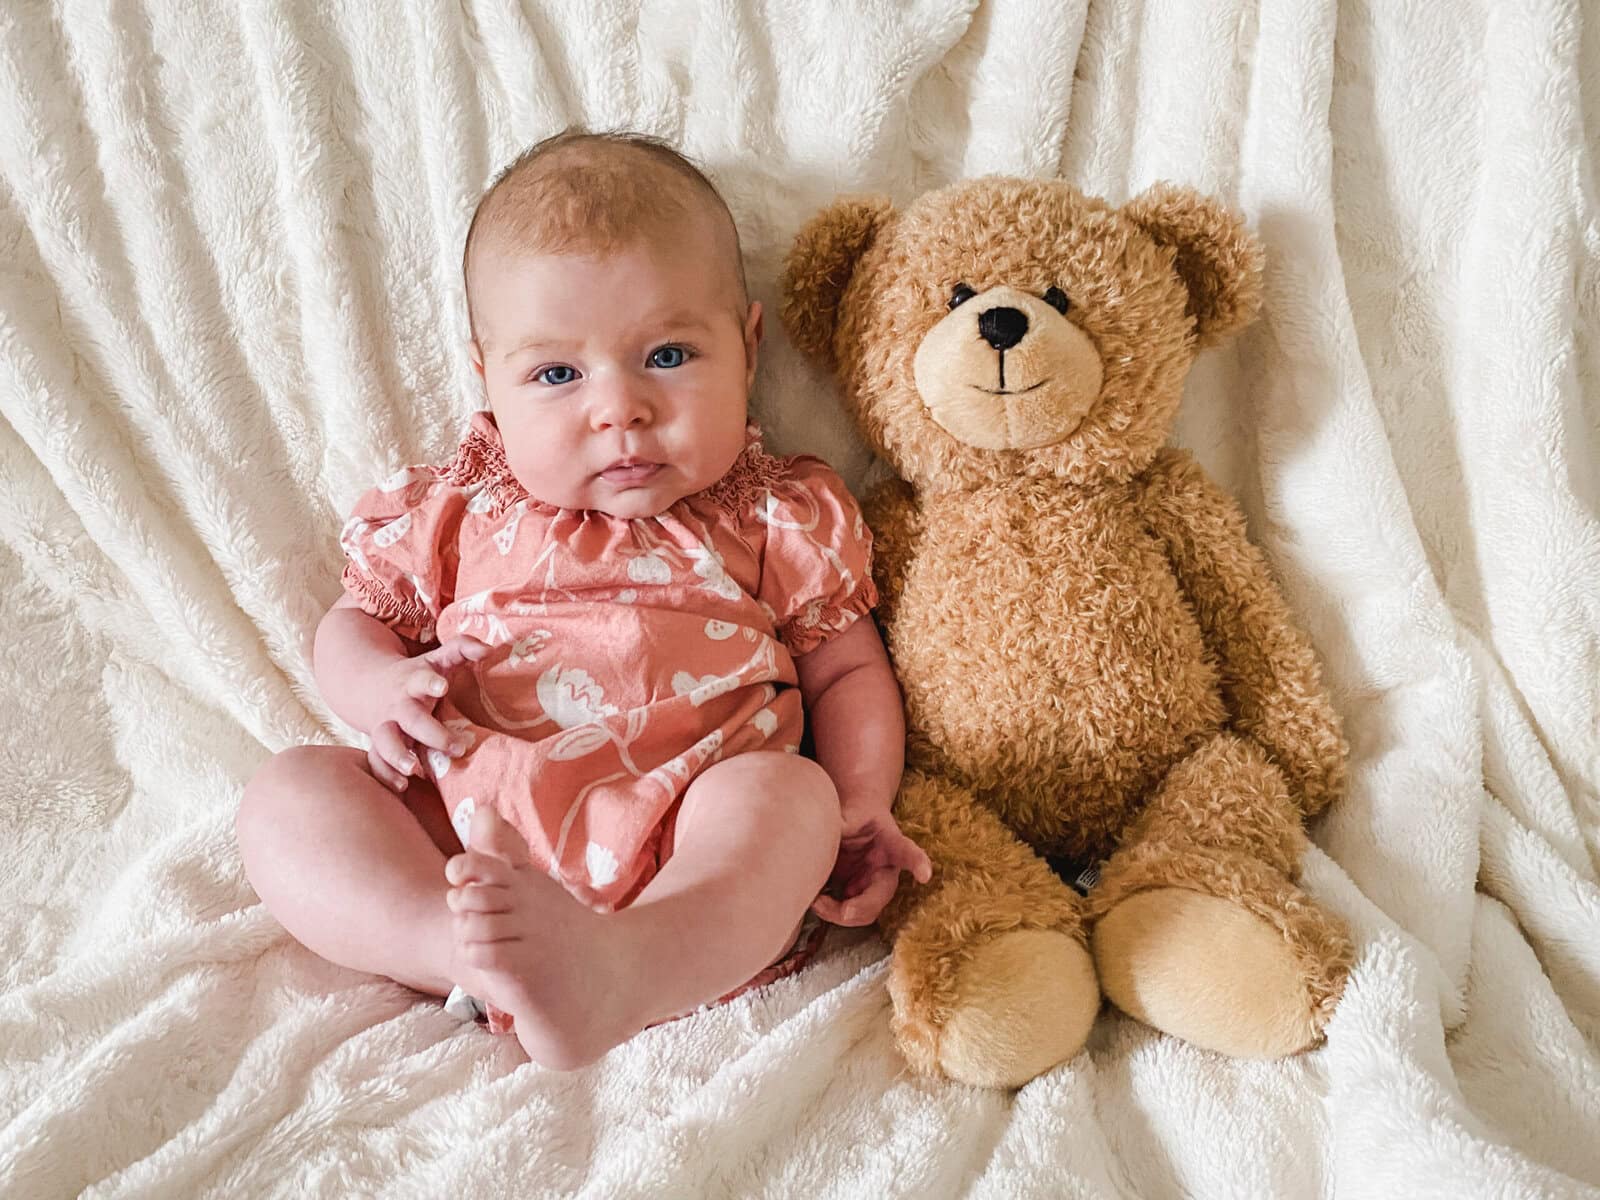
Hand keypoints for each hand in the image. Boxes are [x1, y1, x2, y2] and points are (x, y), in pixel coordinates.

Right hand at [364, 635, 489, 792]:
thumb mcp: (439, 658)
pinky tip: (402, 787)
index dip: (430, 683)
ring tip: (415, 770)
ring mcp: (386, 726)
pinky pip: (376, 762)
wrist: (370, 685)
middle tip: (457, 747)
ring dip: (398, 756)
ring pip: (385, 741)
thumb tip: (490, 649)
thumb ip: (464, 648)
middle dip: (432, 733)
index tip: (442, 687)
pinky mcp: (379, 745)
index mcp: (414, 681)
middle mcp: (399, 706)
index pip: (421, 679)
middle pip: (411, 719)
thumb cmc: (419, 674)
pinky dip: (385, 775)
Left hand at [810, 808, 932, 926]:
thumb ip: (839, 825)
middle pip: (881, 895)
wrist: (854, 820)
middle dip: (863, 907)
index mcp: (891, 844)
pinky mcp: (855, 895)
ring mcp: (871, 886)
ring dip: (839, 914)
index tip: (925, 874)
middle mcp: (885, 870)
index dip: (917, 863)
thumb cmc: (856, 814)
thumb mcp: (850, 812)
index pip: (905, 852)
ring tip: (816, 902)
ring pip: (863, 912)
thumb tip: (818, 837)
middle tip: (844, 911)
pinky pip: (845, 913)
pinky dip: (827, 911)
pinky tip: (814, 900)